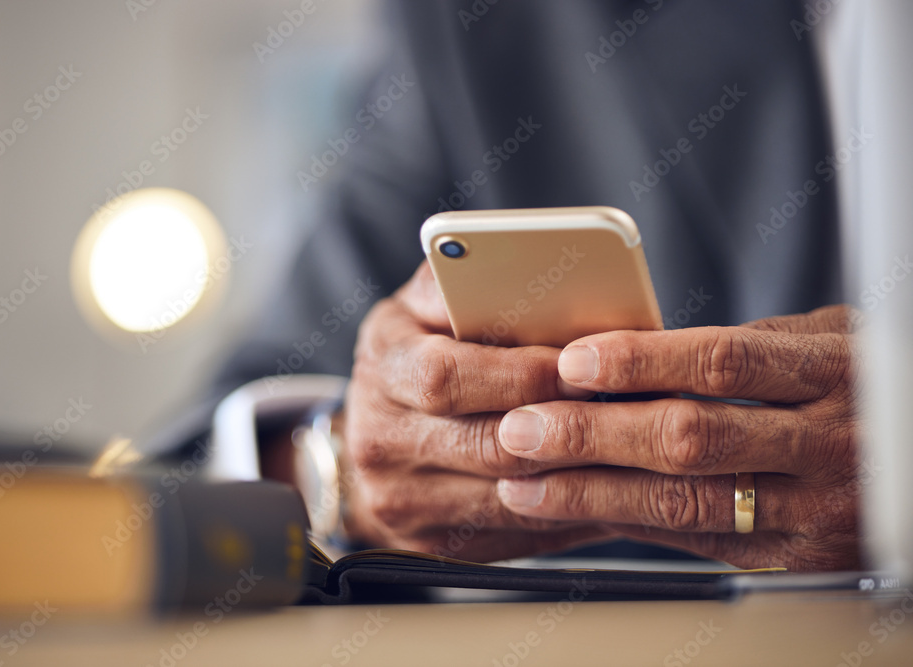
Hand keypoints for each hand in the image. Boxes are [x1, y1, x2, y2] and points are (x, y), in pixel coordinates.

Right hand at [340, 261, 612, 560]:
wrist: (367, 444)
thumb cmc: (410, 359)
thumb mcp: (418, 308)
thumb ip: (457, 282)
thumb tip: (511, 260)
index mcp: (382, 366)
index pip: (445, 376)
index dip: (519, 374)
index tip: (580, 366)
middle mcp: (380, 439)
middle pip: (486, 445)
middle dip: (564, 427)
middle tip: (626, 410)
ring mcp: (401, 500)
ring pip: (509, 498)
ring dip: (578, 477)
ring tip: (629, 449)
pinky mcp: (428, 546)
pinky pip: (514, 535)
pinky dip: (567, 515)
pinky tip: (607, 491)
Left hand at [495, 305, 863, 570]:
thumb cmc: (869, 385)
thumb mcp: (831, 344)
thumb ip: (748, 347)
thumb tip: (636, 349)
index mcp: (835, 372)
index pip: (725, 362)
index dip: (641, 361)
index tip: (571, 361)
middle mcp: (830, 444)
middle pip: (691, 439)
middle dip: (592, 436)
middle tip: (520, 430)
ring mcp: (818, 510)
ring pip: (686, 504)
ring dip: (592, 493)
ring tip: (523, 481)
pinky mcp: (798, 559)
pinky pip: (700, 543)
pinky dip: (629, 524)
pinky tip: (576, 510)